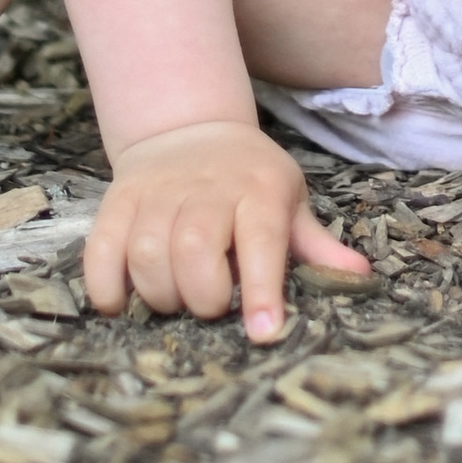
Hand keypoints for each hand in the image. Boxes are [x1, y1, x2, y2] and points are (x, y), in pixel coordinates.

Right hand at [82, 119, 369, 341]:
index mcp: (258, 190)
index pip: (263, 240)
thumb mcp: (289, 200)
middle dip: (203, 296)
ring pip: (148, 253)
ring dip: (160, 293)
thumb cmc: (248, 178)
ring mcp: (158, 192)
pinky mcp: (118, 201)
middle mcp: (207, 189)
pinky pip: (101, 249)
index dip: (263, 290)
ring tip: (175, 299)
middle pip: (195, 249)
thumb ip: (315, 244)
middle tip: (211, 306)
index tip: (264, 333)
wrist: (189, 128)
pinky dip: (107, 285)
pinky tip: (123, 300)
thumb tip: (360, 278)